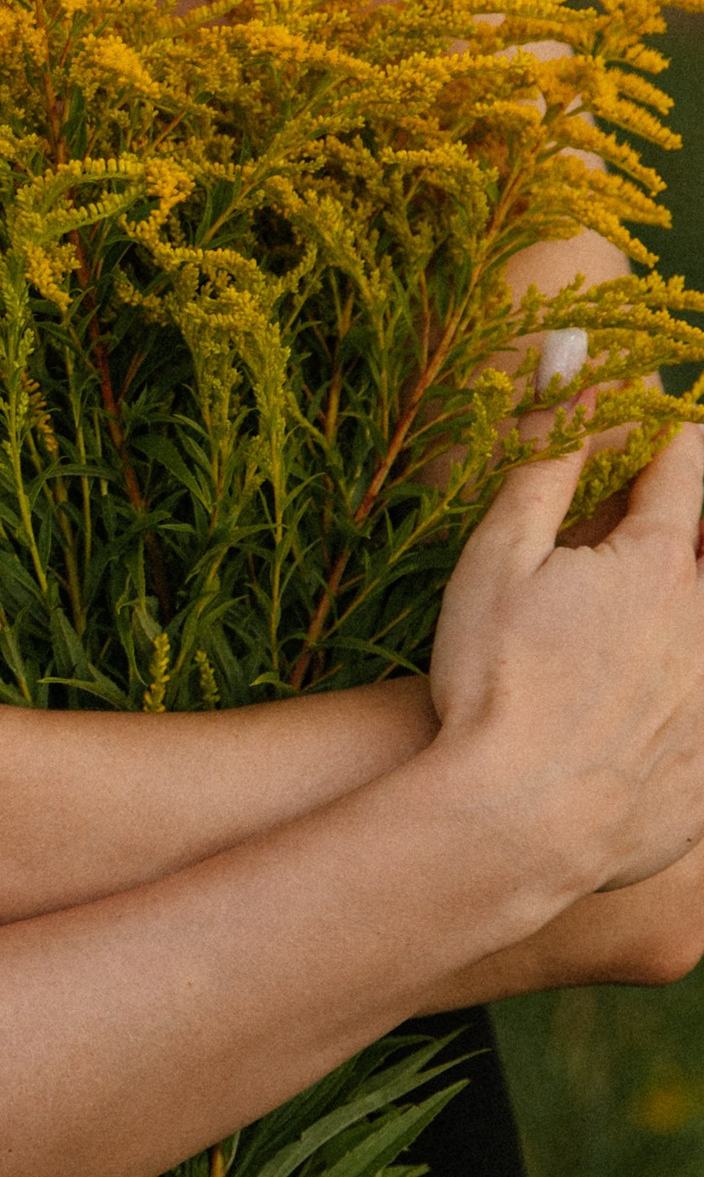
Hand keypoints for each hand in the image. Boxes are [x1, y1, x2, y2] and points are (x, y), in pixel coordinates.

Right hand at [428, 429, 703, 901]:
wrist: (517, 824)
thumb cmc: (494, 685)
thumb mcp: (498, 558)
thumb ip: (544, 455)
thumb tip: (570, 351)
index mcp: (658, 562)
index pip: (684, 468)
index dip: (666, 439)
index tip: (650, 434)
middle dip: (683, 533)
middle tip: (628, 555)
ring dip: (680, 620)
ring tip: (611, 644)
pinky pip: (703, 717)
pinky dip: (683, 700)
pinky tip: (637, 713)